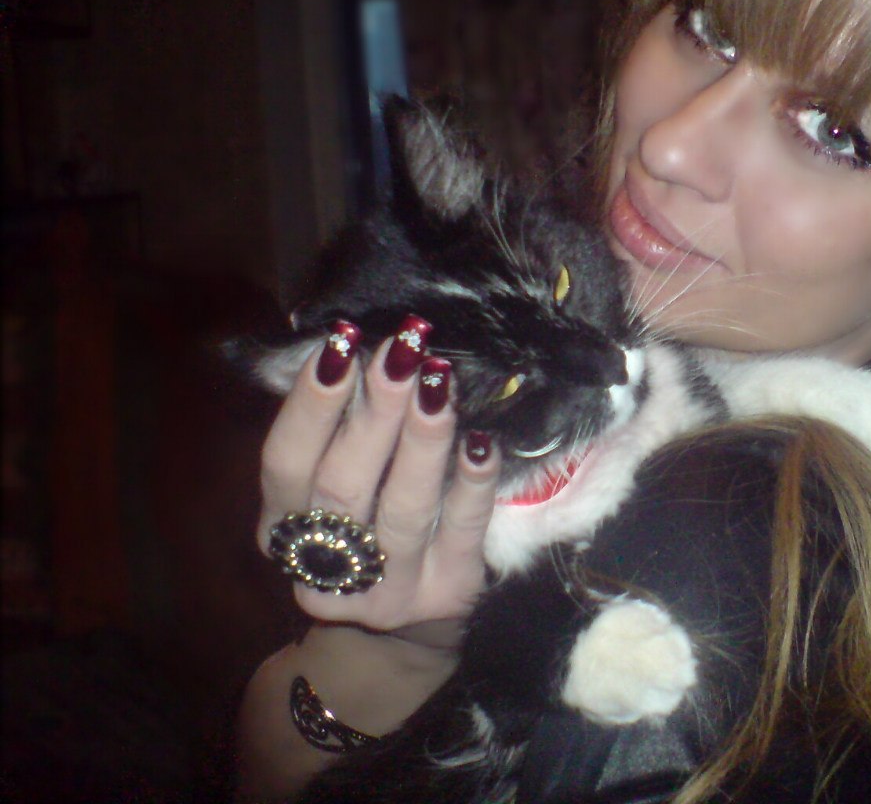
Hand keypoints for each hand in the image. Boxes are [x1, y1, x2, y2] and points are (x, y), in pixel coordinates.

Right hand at [256, 319, 497, 636]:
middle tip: (401, 352)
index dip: (310, 404)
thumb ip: (334, 430)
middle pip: (344, 484)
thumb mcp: (328, 490)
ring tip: (439, 381)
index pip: (286, 463)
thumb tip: (350, 345)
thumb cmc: (365, 528)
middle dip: (375, 410)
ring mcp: (388, 589)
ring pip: (404, 508)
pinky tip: (481, 442)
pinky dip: (472, 484)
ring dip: (423, 439)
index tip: (340, 343)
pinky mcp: (447, 593)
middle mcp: (327, 567)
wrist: (405, 634)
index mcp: (283, 530)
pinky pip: (463, 530)